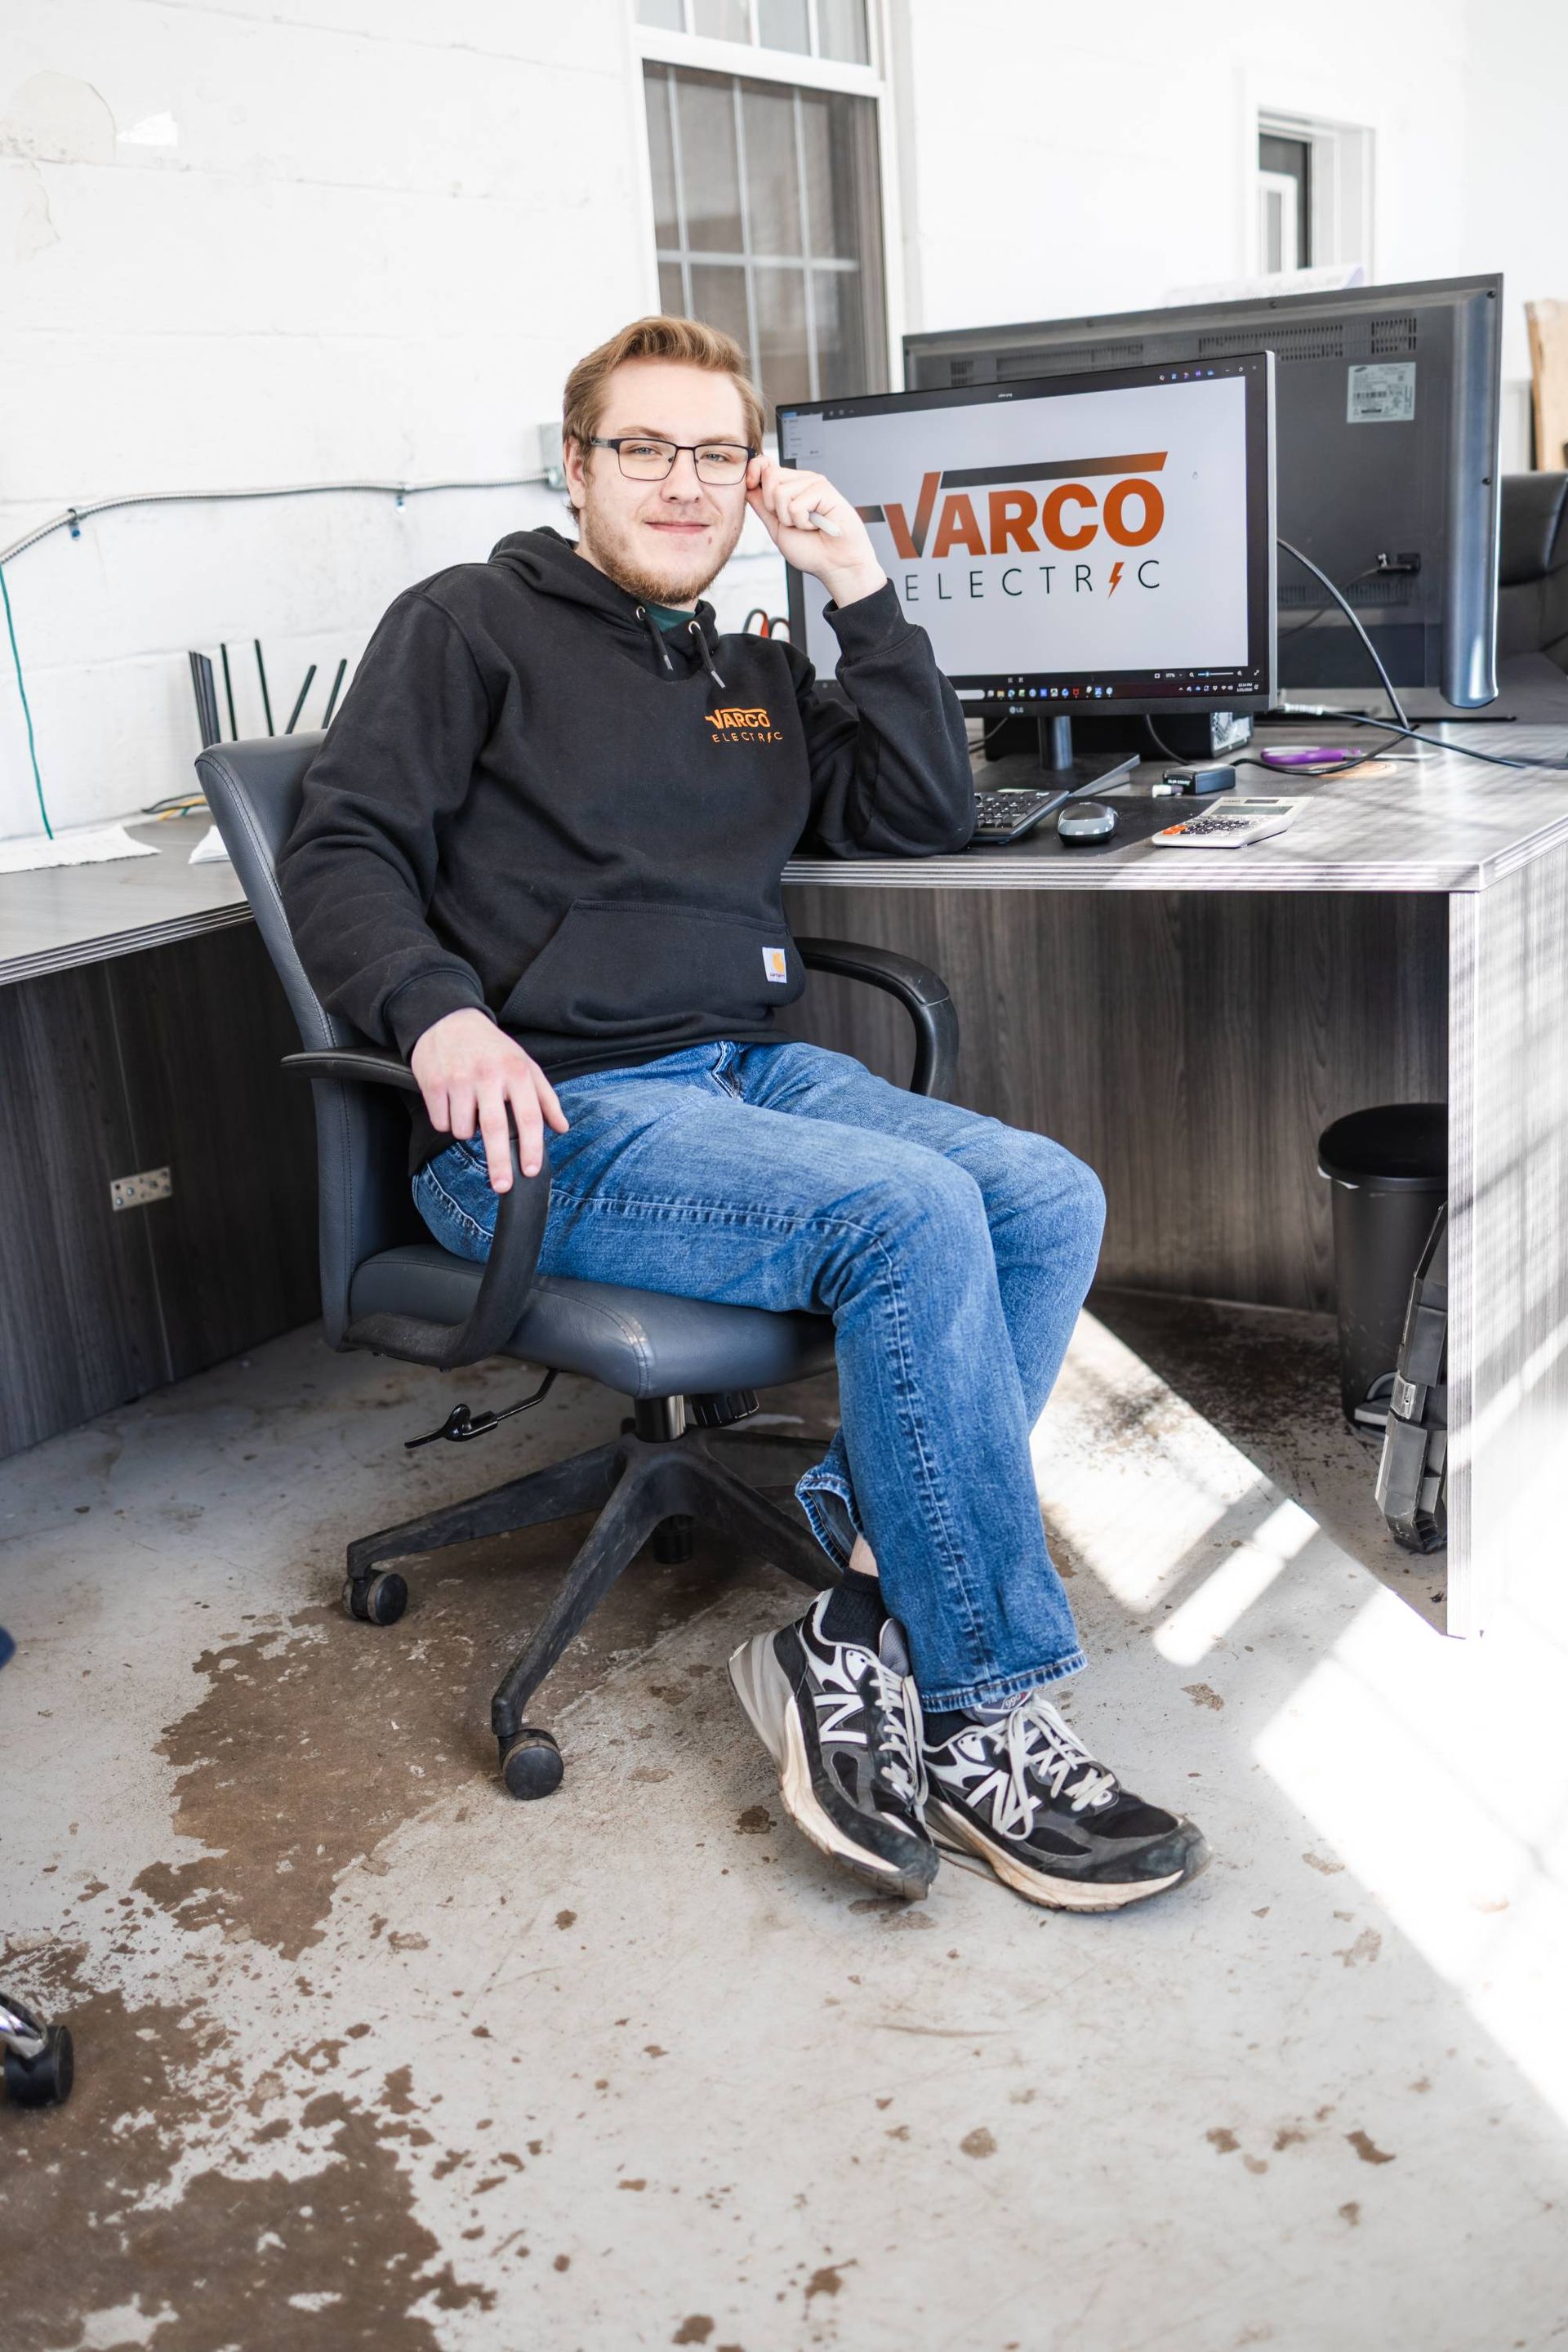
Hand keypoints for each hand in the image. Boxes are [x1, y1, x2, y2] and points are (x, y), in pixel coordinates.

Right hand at [410, 1008, 568, 1191]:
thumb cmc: (491, 1048)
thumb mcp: (524, 1064)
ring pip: (463, 1129)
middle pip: (495, 1128)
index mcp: (516, 1071)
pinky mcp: (434, 1083)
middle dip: (499, 1163)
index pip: (529, 1116)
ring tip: (469, 1109)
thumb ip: (545, 1097)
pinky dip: (447, 1121)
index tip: (531, 1170)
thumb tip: (562, 1127)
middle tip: (502, 1185)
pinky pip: (442, 1122)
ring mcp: (459, 1079)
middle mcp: (488, 1075)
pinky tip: (451, 1101)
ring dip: (467, 1132)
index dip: (531, 1147)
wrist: (447, 1019)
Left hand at [745, 455, 885, 605]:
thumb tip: (747, 487)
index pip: (765, 465)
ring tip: (807, 525)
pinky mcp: (825, 490)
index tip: (750, 485)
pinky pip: (797, 505)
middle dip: (773, 507)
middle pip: (770, 475)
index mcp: (790, 486)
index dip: (754, 471)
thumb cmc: (812, 550)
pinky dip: (803, 523)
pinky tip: (817, 525)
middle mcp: (802, 481)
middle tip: (793, 522)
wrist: (835, 565)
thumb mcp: (777, 528)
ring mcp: (814, 483)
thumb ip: (762, 507)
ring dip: (790, 519)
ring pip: (781, 492)